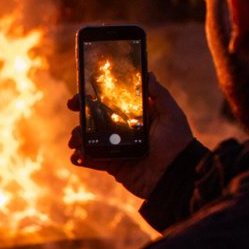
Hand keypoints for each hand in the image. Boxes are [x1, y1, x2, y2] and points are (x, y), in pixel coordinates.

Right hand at [68, 71, 193, 198]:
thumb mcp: (171, 114)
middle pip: (95, 120)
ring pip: (90, 140)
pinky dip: (81, 158)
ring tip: (75, 140)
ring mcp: (116, 148)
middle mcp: (123, 131)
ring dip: (78, 137)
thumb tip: (148, 74)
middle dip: (81, 116)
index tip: (80, 97)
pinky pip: (93, 160)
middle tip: (72, 111)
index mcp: (134, 116)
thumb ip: (159, 95)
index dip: (94, 99)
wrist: (174, 174)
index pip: (110, 103)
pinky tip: (78, 156)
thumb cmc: (176, 142)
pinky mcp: (113, 165)